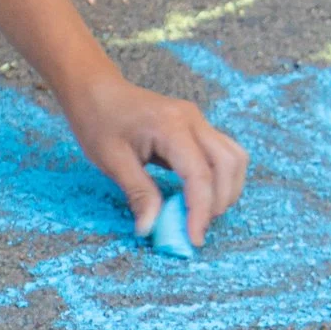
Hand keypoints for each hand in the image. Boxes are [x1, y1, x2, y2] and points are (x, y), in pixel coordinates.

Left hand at [60, 74, 248, 245]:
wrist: (96, 91)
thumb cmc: (99, 121)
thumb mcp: (112, 161)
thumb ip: (138, 194)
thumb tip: (151, 229)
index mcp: (171, 126)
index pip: (200, 173)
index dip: (200, 210)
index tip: (193, 238)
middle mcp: (192, 120)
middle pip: (228, 164)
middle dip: (219, 201)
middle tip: (196, 228)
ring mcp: (198, 121)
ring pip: (234, 157)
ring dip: (227, 189)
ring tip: (203, 214)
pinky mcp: (197, 127)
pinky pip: (224, 153)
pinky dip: (221, 177)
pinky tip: (202, 195)